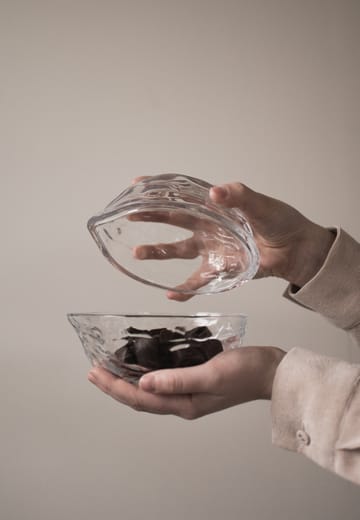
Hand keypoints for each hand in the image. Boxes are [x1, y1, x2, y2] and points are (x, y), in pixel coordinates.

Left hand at [87, 346, 284, 419]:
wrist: (271, 371)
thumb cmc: (246, 372)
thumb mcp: (211, 374)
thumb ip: (178, 380)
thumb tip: (144, 383)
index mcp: (184, 405)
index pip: (141, 398)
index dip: (115, 387)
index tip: (95, 373)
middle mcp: (182, 403)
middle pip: (141, 397)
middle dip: (115, 385)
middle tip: (94, 370)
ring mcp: (188, 394)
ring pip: (150, 389)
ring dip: (128, 379)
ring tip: (109, 367)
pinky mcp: (194, 382)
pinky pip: (163, 381)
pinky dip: (147, 372)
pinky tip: (141, 362)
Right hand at [131, 178, 334, 300]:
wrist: (297, 249)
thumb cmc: (281, 222)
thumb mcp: (261, 205)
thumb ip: (239, 197)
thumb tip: (215, 193)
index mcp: (216, 206)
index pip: (183, 194)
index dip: (160, 188)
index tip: (137, 184)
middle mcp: (208, 226)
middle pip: (173, 219)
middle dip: (150, 216)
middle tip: (128, 215)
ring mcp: (212, 248)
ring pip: (178, 250)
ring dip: (158, 252)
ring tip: (137, 253)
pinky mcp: (220, 269)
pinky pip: (198, 281)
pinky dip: (185, 290)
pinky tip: (170, 295)